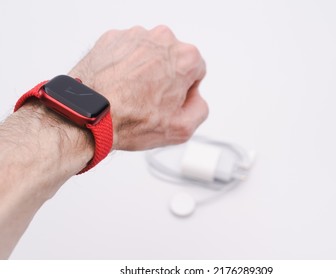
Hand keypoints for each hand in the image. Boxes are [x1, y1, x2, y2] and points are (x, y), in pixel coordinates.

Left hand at [69, 25, 207, 150]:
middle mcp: (161, 40)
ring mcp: (135, 37)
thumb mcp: (181, 128)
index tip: (170, 101)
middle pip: (172, 60)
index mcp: (185, 58)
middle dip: (166, 78)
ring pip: (148, 55)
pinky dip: (124, 66)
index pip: (196, 71)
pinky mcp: (112, 39)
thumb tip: (195, 99)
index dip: (185, 91)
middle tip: (151, 100)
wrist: (90, 116)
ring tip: (131, 94)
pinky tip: (118, 86)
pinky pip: (126, 52)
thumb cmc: (130, 120)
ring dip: (144, 71)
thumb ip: (200, 109)